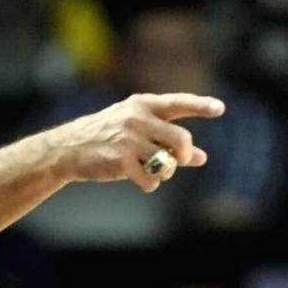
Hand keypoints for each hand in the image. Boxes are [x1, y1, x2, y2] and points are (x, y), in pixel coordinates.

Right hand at [47, 93, 223, 191]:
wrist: (68, 149)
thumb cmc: (107, 137)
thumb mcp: (137, 130)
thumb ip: (168, 140)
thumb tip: (201, 157)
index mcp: (142, 104)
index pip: (177, 103)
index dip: (200, 106)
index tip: (220, 108)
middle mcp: (136, 118)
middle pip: (181, 139)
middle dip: (183, 154)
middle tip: (176, 160)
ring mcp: (128, 139)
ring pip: (168, 162)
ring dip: (165, 172)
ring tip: (150, 170)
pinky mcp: (120, 160)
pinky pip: (151, 179)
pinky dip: (150, 184)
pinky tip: (139, 180)